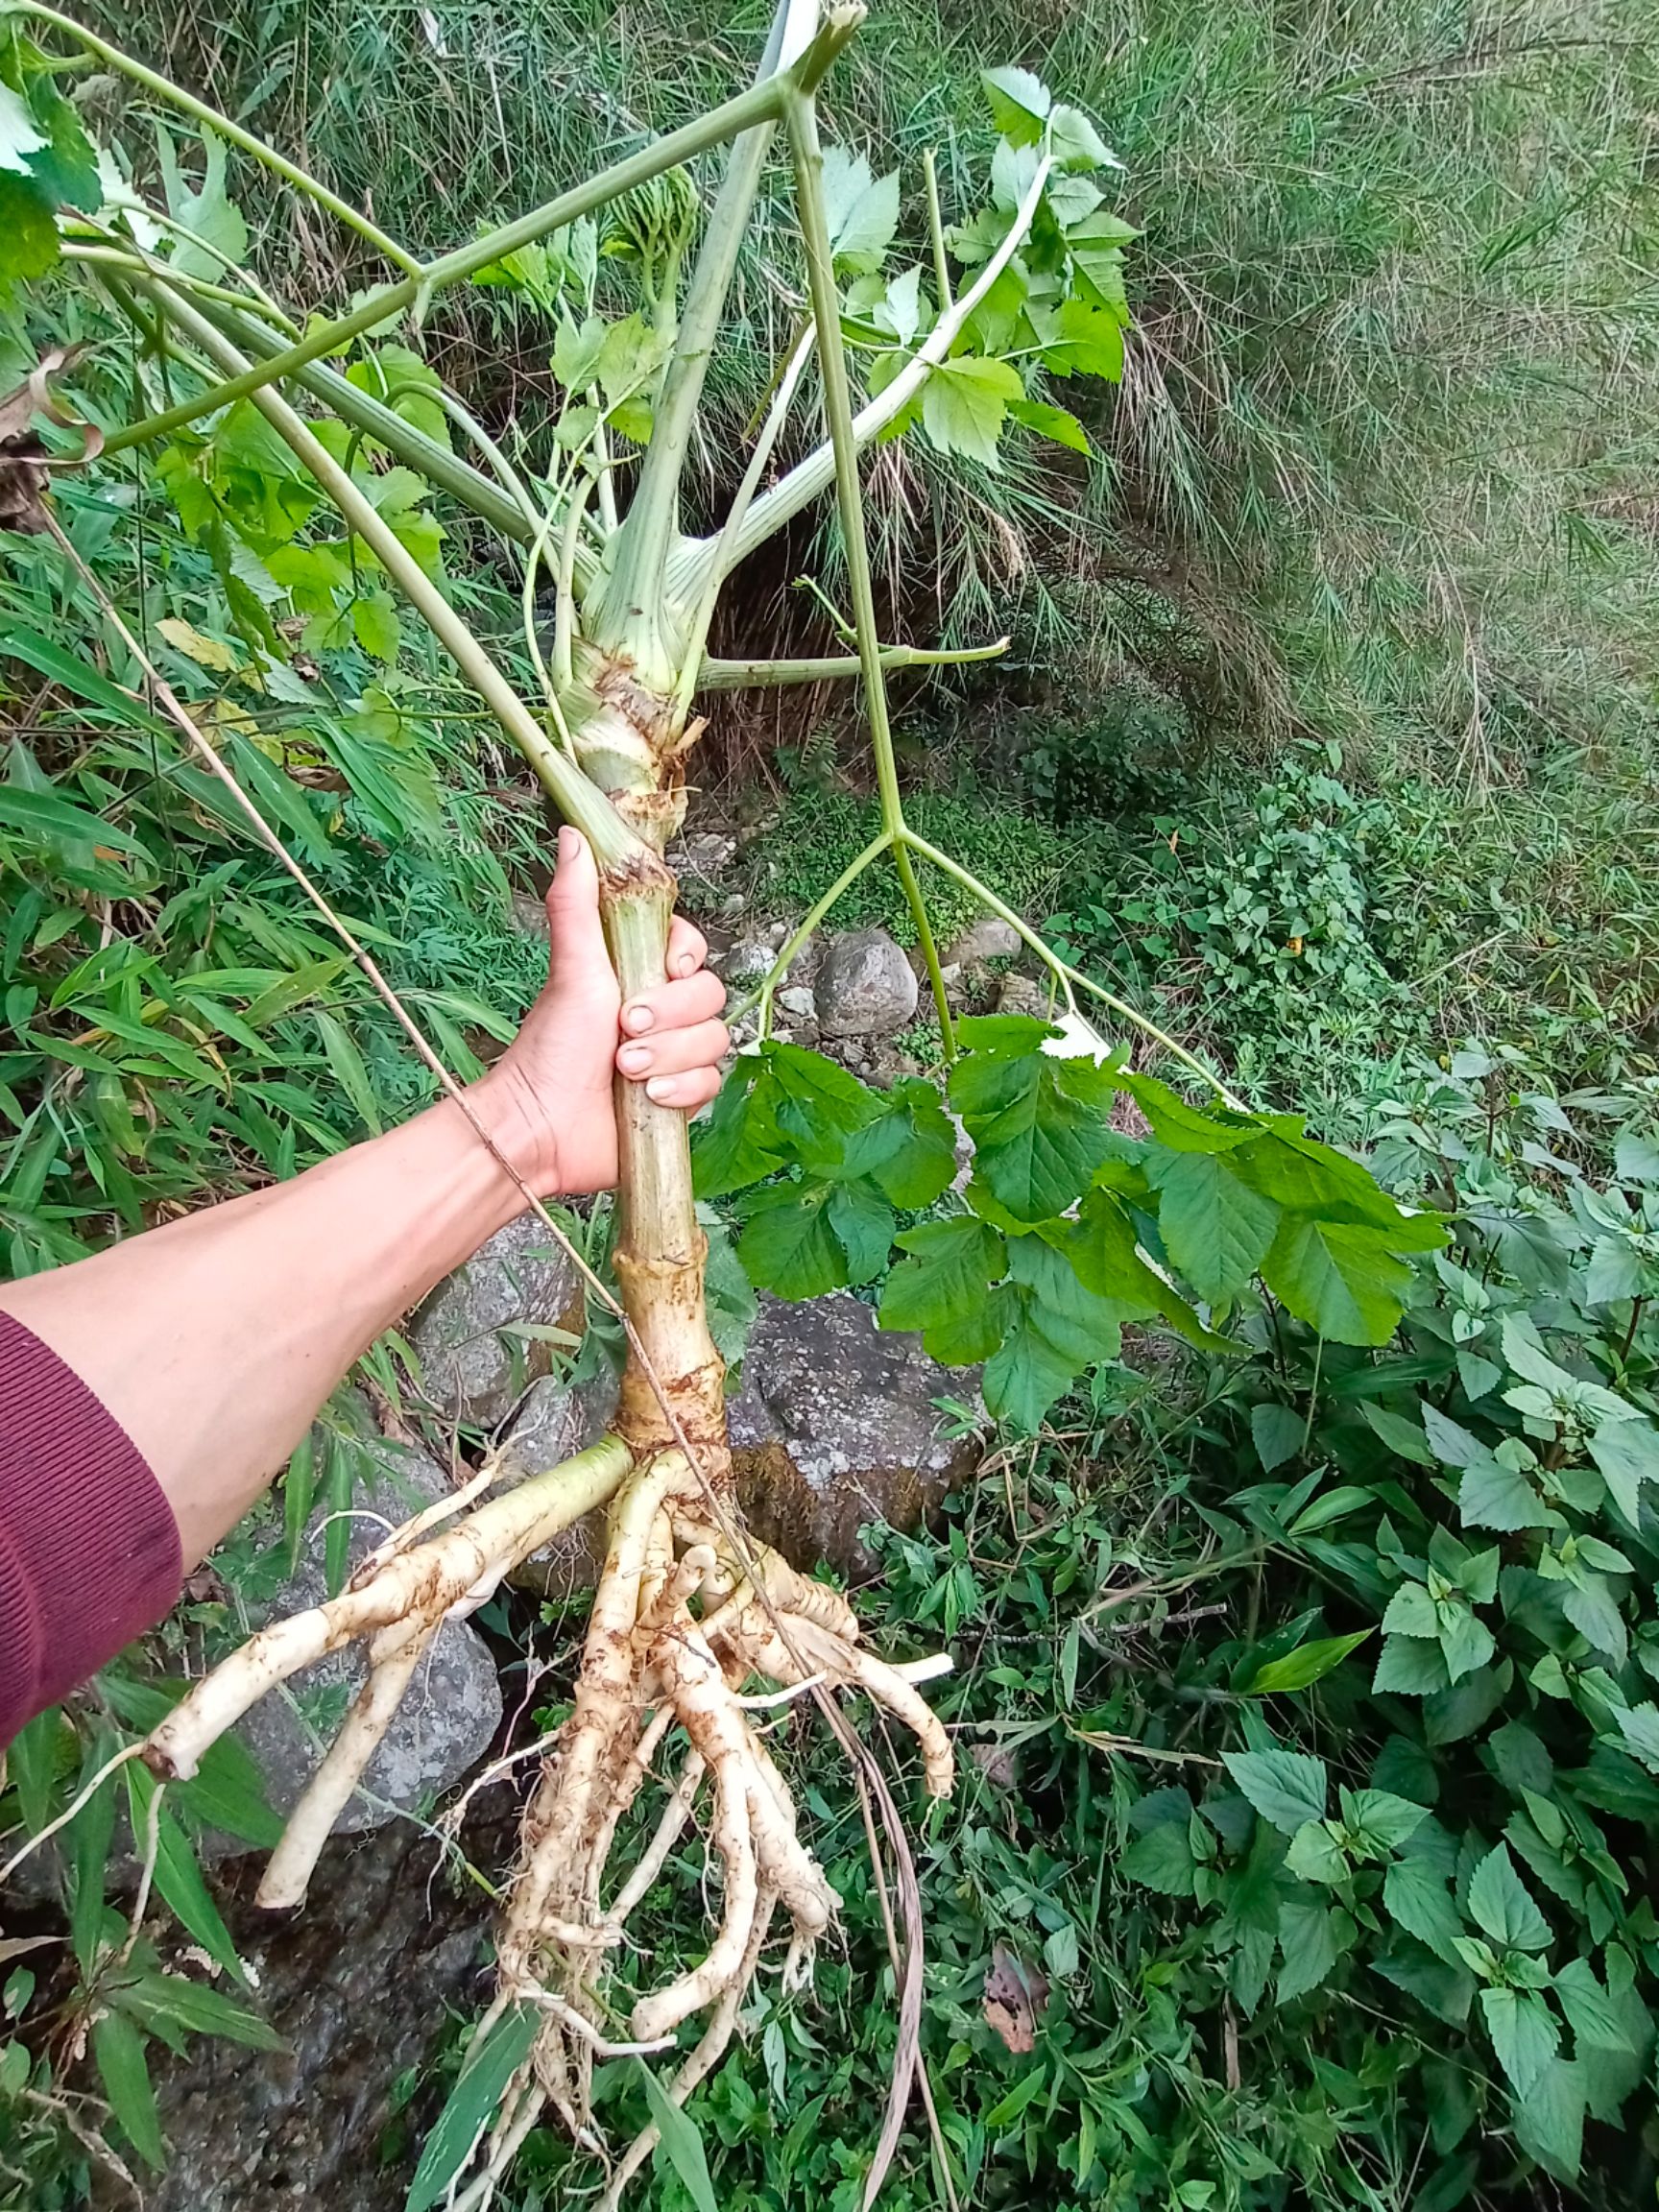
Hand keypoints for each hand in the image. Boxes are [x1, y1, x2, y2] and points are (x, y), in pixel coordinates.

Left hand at [473, 825, 728, 1195]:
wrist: (541, 1126)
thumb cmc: (550, 1047)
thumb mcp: (572, 967)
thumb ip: (577, 902)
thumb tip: (573, 835)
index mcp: (637, 973)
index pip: (692, 948)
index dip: (684, 960)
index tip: (662, 970)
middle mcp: (661, 1012)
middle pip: (712, 995)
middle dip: (670, 1016)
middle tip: (624, 1029)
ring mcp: (673, 1056)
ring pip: (715, 1041)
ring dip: (671, 1055)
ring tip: (625, 1068)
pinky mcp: (681, 1098)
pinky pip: (712, 1083)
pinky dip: (683, 1089)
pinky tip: (648, 1097)